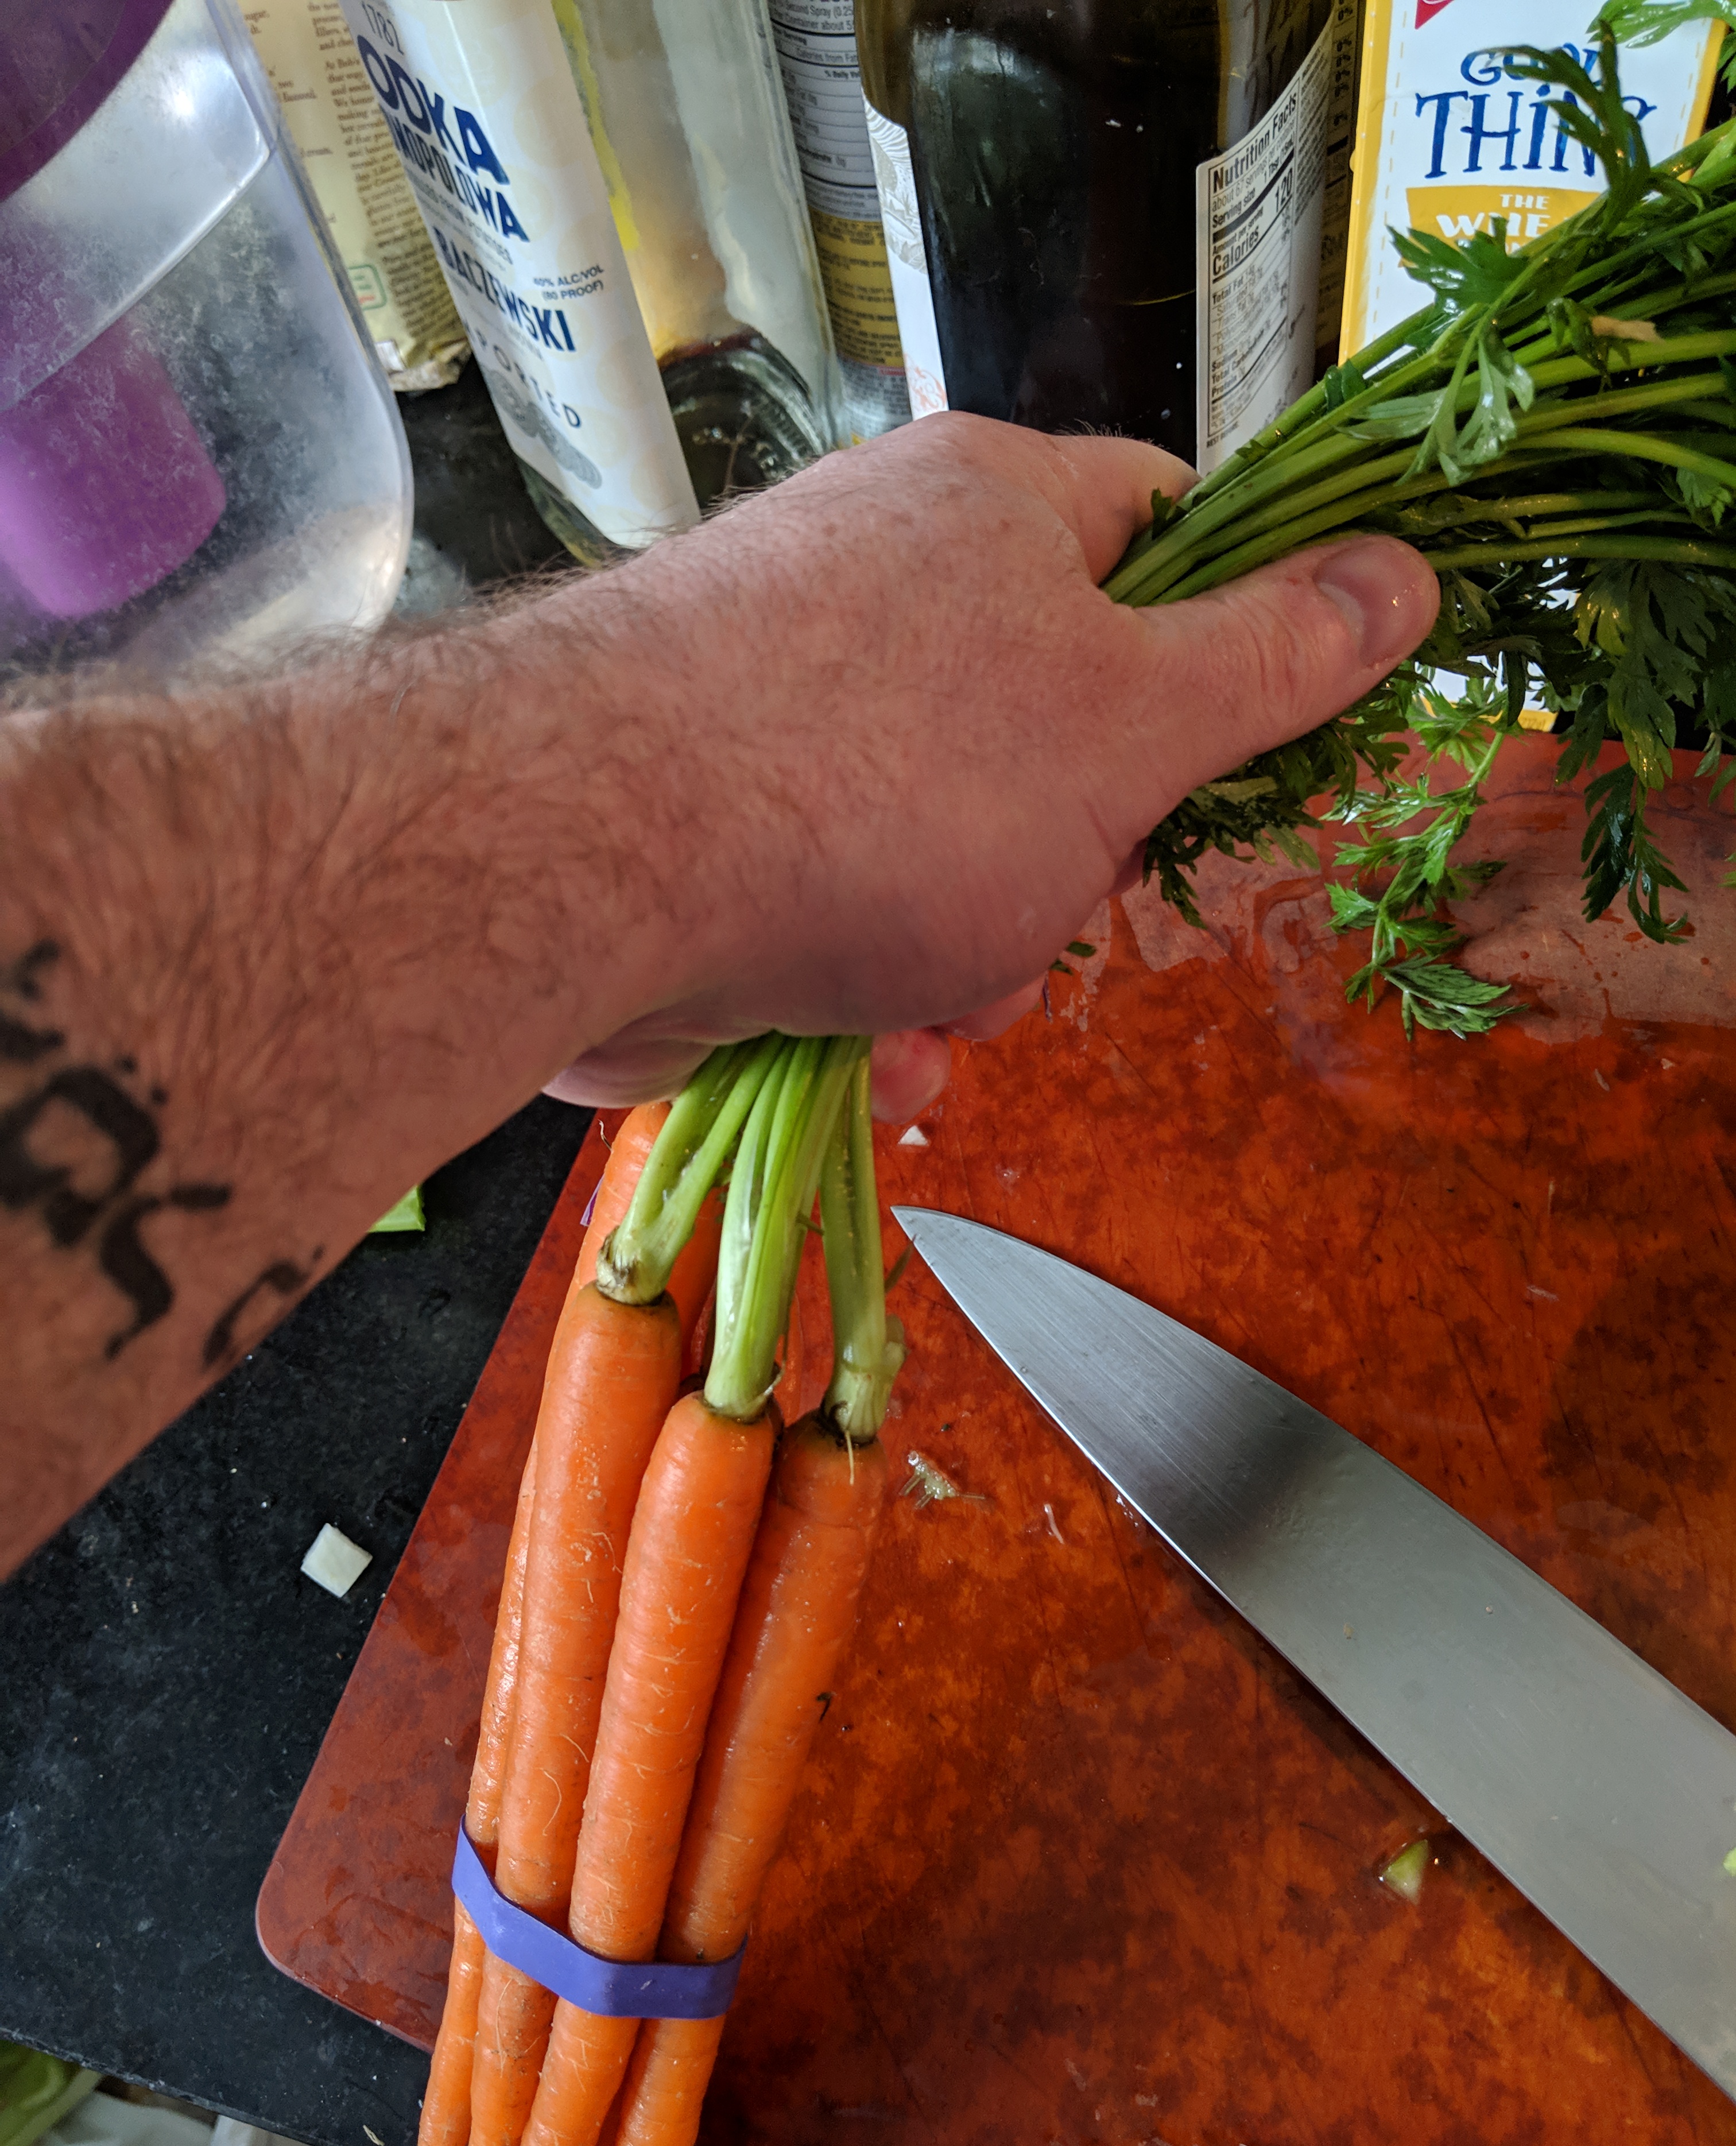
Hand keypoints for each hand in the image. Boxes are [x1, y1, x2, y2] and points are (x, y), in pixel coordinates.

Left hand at [535, 412, 1436, 1118]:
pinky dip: (870, 991)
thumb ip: (1276, 658)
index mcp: (992, 509)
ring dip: (972, 958)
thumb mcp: (1131, 721)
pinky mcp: (712, 818)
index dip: (1231, 643)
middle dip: (1075, 863)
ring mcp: (784, 704)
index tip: (1238, 759)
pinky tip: (863, 1050)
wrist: (577, 866)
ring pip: (955, 843)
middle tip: (1055, 918)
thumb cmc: (881, 780)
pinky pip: (843, 904)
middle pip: (1062, 720)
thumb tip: (1407, 568)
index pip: (1166, 530)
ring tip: (932, 1006)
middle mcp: (882, 584)